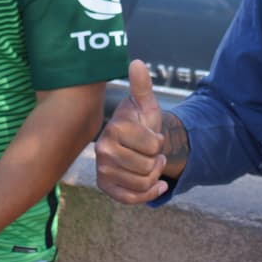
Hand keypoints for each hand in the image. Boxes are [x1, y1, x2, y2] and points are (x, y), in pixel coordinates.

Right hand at [94, 59, 169, 203]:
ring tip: (150, 165)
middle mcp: (102, 149)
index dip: (159, 142)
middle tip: (152, 153)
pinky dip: (149, 194)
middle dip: (157, 161)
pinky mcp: (105, 186)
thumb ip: (142, 85)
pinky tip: (157, 186)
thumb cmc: (141, 122)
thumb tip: (136, 62)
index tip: (153, 137)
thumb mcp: (146, 104)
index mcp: (115, 128)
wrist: (135, 143)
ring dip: (154, 176)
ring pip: (142, 183)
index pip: (153, 146)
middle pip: (148, 167)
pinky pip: (132, 199)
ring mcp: (102, 169)